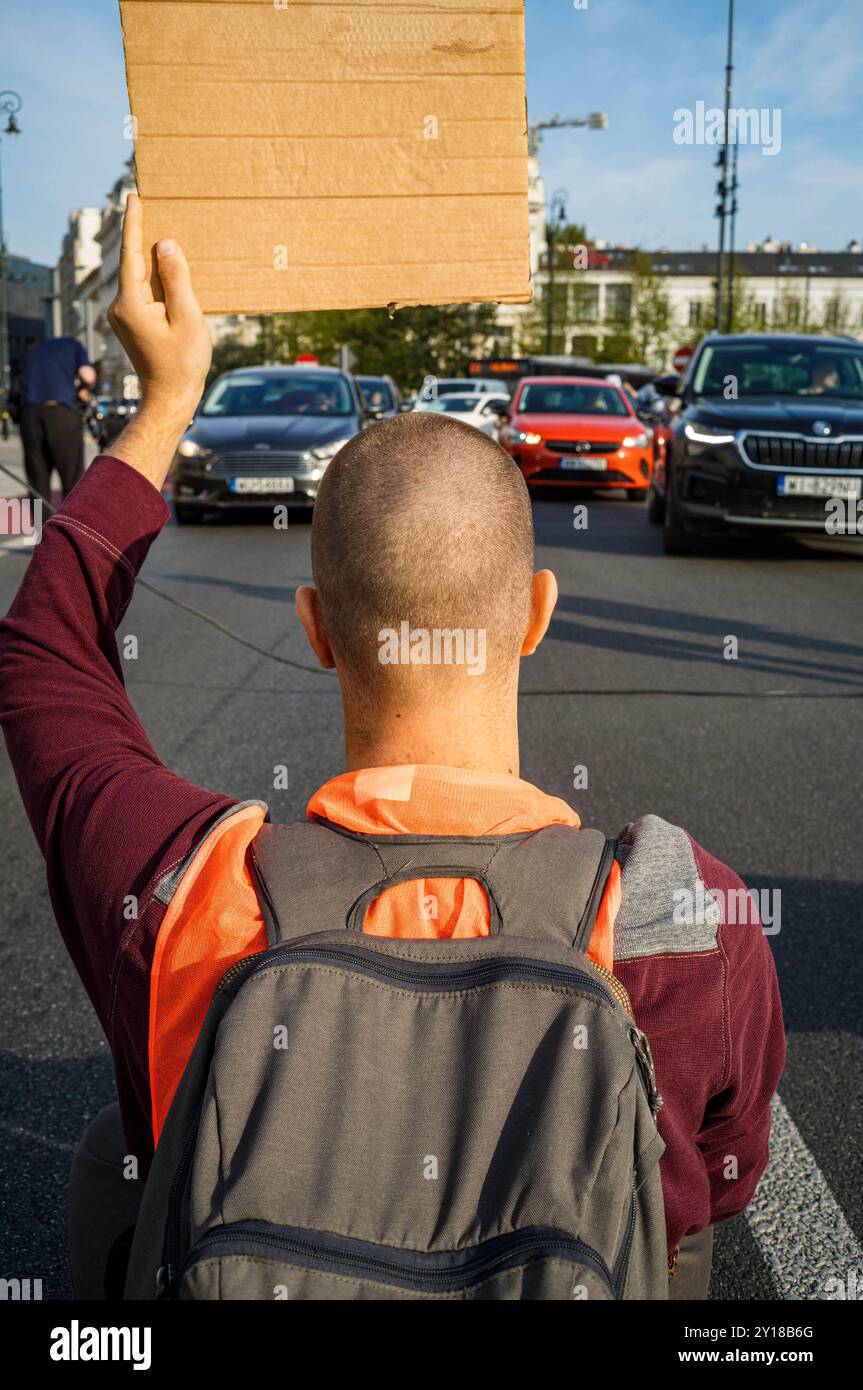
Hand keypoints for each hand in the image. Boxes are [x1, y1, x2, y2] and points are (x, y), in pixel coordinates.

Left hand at [107, 194, 211, 430]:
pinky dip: (159, 282)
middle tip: (155, 207)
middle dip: (148, 239)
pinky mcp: (132, 323)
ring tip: (173, 241)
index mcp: (131, 303)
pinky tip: (174, 274)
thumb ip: (176, 278)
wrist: (170, 398)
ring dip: (157, 263)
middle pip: (136, 264)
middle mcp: (121, 307)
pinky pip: (145, 293)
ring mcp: (124, 316)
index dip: (134, 223)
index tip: (134, 197)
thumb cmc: (182, 364)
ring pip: (142, 279)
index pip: (131, 253)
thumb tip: (165, 245)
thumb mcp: (187, 318)